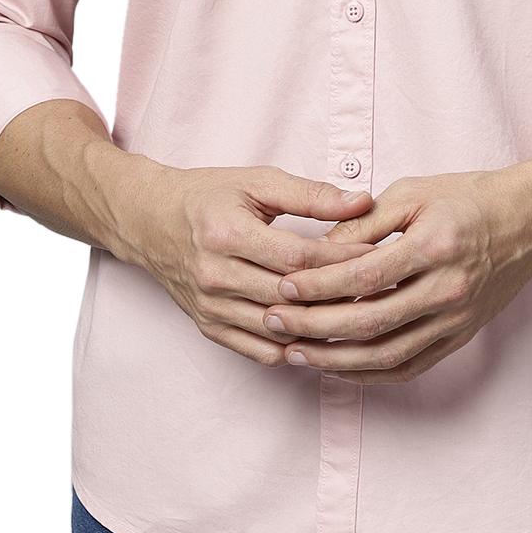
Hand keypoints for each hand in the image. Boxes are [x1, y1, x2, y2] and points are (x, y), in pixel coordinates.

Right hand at [124, 166, 382, 366]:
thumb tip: (362, 202)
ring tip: (360, 317)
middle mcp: (215, 275)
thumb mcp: (257, 182)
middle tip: (381, 291)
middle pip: (291, 298)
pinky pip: (259, 350)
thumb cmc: (208, 196)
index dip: (343, 259)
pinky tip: (323, 336)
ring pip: (278, 330)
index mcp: (228, 235)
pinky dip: (295, 347)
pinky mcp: (208, 326)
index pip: (298, 258)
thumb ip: (310, 194)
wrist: (150, 221)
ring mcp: (210, 306)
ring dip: (321, 328)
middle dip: (339, 295)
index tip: (379, 255)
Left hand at [257, 170, 531, 383]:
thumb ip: (363, 222)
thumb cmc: (468, 198)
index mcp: (434, 247)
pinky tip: (338, 368)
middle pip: (369, 322)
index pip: (364, 276)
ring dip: (336, 359)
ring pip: (386, 354)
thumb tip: (316, 250)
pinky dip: (370, 373)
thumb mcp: (413, 193)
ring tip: (296, 352)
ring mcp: (456, 320)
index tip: (283, 288)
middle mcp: (447, 289)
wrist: (529, 222)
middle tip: (275, 322)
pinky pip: (409, 367)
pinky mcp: (460, 337)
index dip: (319, 286)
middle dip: (314, 326)